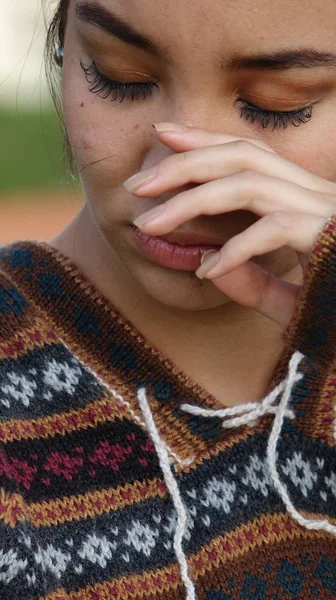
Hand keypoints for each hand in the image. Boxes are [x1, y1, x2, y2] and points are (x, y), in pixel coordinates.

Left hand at [124, 123, 335, 327]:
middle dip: (185, 163)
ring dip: (194, 199)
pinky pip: (276, 229)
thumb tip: (208, 265)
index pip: (247, 153)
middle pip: (242, 155)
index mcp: (301, 197)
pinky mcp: (330, 235)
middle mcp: (312, 194)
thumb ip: (253, 282)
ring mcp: (324, 210)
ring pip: (250, 183)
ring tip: (151, 223)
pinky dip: (237, 249)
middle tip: (135, 184)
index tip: (162, 137)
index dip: (204, 140)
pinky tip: (208, 270)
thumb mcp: (290, 298)